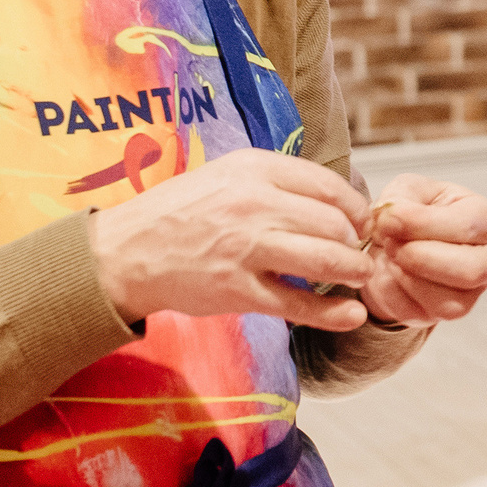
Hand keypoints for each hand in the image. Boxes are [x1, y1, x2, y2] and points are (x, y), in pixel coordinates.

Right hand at [86, 147, 373, 329]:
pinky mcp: (237, 291)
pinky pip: (297, 305)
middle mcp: (254, 205)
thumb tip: (335, 196)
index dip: (355, 206)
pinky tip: (352, 317)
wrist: (125, 252)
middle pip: (333, 223)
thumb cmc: (181, 211)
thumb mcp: (228, 174)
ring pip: (324, 260)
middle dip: (357, 241)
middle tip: (361, 251)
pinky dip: (332, 314)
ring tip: (360, 275)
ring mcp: (246, 249)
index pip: (327, 184)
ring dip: (354, 270)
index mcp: (254, 169)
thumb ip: (278, 180)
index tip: (361, 220)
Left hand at [357, 174, 486, 326]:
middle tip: (389, 241)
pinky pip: (416, 315)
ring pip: (445, 302)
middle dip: (419, 257)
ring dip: (404, 277)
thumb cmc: (415, 211)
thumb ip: (401, 199)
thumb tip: (390, 220)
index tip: (389, 218)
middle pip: (468, 271)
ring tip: (388, 254)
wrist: (400, 240)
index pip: (466, 227)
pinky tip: (386, 271)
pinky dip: (390, 293)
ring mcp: (468, 295)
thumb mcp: (409, 189)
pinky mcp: (440, 315)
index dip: (423, 224)